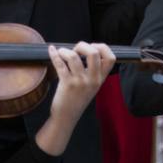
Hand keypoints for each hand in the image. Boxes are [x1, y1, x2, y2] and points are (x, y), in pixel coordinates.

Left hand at [35, 42, 115, 156]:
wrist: (67, 116)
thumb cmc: (77, 99)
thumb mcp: (92, 86)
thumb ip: (93, 71)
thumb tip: (86, 49)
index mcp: (100, 79)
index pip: (111, 58)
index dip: (102, 47)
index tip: (92, 46)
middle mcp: (92, 79)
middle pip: (94, 53)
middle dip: (83, 45)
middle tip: (76, 49)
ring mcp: (80, 82)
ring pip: (73, 56)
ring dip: (65, 50)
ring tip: (62, 52)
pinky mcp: (67, 84)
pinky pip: (60, 64)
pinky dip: (54, 54)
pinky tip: (51, 50)